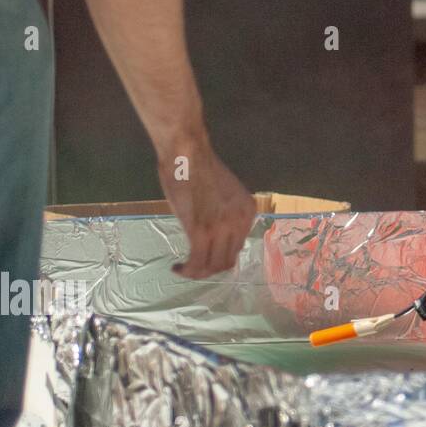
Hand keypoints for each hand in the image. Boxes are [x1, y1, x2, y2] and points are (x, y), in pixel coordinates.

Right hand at [158, 133, 255, 278]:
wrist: (188, 153)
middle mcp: (240, 221)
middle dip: (209, 268)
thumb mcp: (223, 193)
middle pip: (227, 259)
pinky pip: (197, 262)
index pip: (238, 246)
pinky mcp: (201, 231)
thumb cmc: (198, 167)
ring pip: (213, 265)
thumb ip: (223, 213)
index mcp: (248, 211)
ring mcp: (222, 227)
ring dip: (197, 272)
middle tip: (192, 266)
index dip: (219, 255)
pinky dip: (187, 270)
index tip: (203, 254)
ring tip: (183, 268)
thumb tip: (212, 229)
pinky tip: (177, 267)